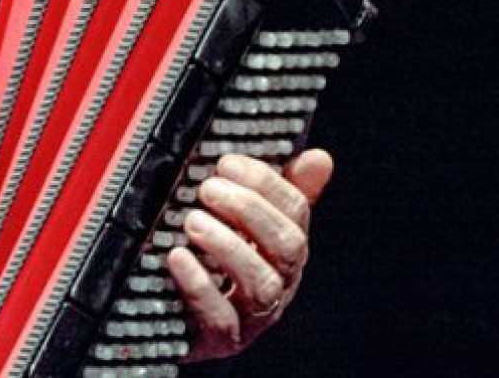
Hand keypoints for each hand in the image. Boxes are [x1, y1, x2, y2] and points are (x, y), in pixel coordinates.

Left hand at [166, 149, 333, 361]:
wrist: (177, 322)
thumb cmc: (216, 264)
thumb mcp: (244, 226)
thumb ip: (277, 193)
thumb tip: (320, 157)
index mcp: (285, 251)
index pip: (295, 213)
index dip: (266, 184)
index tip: (228, 163)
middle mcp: (278, 284)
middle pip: (287, 247)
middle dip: (250, 211)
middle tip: (209, 188)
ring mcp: (252, 317)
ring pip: (262, 285)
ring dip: (228, 246)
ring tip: (193, 221)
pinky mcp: (220, 341)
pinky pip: (221, 320)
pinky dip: (201, 287)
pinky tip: (178, 258)